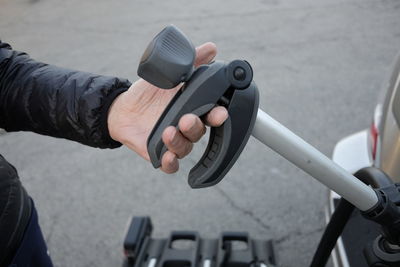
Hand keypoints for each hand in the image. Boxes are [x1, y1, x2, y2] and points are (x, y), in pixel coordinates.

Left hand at [107, 42, 227, 172]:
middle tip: (186, 119)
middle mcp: (186, 127)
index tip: (219, 112)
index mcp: (193, 109)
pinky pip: (170, 165)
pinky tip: (167, 157)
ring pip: (185, 148)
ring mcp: (174, 141)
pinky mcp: (159, 153)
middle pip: (199, 132)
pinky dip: (171, 163)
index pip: (211, 115)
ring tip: (168, 131)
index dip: (218, 115)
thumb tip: (211, 48)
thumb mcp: (170, 74)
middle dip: (195, 127)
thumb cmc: (150, 93)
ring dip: (180, 142)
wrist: (124, 108)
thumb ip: (192, 62)